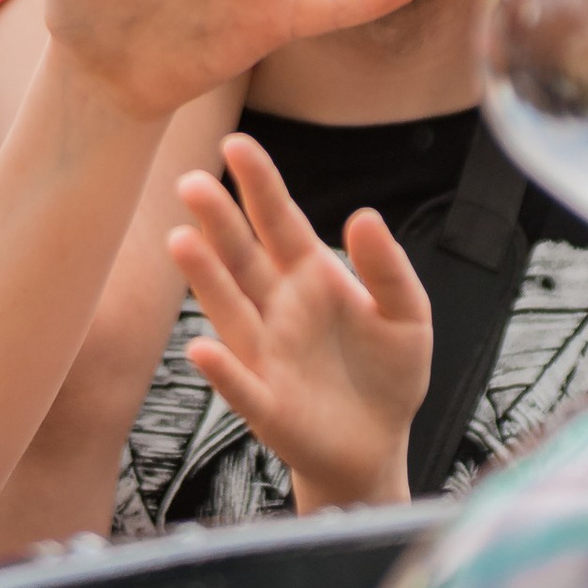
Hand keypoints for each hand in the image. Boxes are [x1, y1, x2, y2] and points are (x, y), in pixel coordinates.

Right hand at [170, 134, 430, 512]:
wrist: (377, 444)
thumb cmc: (387, 371)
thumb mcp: (407, 314)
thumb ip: (388, 268)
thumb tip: (365, 215)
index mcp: (311, 276)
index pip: (280, 222)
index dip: (259, 184)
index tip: (235, 143)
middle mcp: (278, 307)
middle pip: (243, 257)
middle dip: (218, 220)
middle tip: (191, 181)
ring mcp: (266, 353)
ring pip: (229, 309)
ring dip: (205, 278)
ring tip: (181, 240)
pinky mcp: (267, 404)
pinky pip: (241, 384)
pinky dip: (222, 369)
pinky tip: (202, 349)